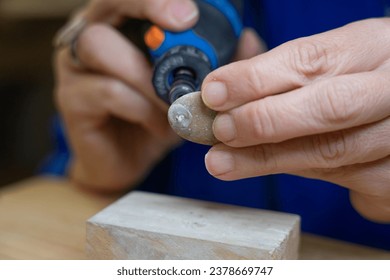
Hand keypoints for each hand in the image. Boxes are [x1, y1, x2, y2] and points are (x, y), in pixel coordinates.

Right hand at [54, 0, 263, 191]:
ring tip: (174, 103)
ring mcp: (74, 68)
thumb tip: (248, 39)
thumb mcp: (191, 89)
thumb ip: (220, 63)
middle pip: (107, 3)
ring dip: (148, 75)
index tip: (190, 13)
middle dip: (148, 8)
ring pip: (102, 47)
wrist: (128, 161)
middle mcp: (90, 37)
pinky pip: (106, 90)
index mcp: (120, 27)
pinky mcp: (71, 100)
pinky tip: (159, 125)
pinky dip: (141, 107)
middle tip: (184, 22)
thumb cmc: (158, 118)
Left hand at [202, 18, 389, 221]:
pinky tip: (268, 167)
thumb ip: (284, 70)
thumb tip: (223, 84)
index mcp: (374, 46)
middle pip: (328, 108)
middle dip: (263, 121)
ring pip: (332, 152)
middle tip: (220, 130)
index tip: (214, 93)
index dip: (255, 79)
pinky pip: (344, 180)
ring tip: (223, 161)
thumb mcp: (335, 60)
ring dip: (268, 159)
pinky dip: (299, 173)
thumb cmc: (360, 81)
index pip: (310, 60)